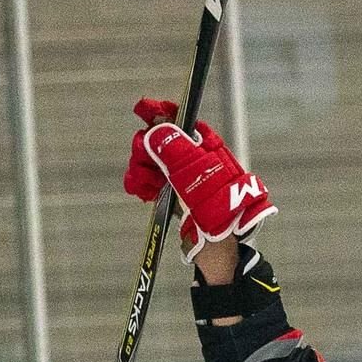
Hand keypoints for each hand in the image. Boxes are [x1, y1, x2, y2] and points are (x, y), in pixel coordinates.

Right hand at [123, 96, 275, 260]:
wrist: (221, 251)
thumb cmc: (220, 214)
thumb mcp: (199, 180)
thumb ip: (177, 154)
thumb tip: (157, 128)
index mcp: (206, 150)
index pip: (180, 122)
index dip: (161, 114)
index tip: (142, 110)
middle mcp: (193, 161)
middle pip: (158, 141)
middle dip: (145, 149)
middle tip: (143, 162)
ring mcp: (181, 178)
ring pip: (150, 161)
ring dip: (141, 169)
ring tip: (142, 184)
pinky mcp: (172, 195)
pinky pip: (150, 181)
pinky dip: (141, 184)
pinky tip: (140, 191)